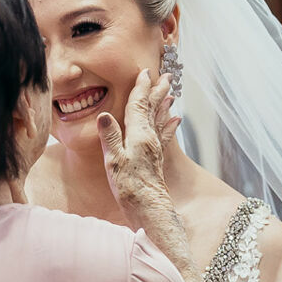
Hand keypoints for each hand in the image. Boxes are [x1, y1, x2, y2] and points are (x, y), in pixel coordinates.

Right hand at [98, 70, 175, 217]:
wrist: (149, 211)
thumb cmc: (130, 189)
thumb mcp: (114, 162)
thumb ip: (110, 137)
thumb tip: (104, 115)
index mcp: (139, 136)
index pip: (139, 106)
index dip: (141, 88)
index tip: (144, 71)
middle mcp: (150, 139)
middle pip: (154, 109)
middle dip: (158, 90)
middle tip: (166, 74)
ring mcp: (155, 148)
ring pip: (160, 119)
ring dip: (164, 104)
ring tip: (171, 92)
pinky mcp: (156, 159)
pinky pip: (164, 135)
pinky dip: (169, 124)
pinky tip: (176, 120)